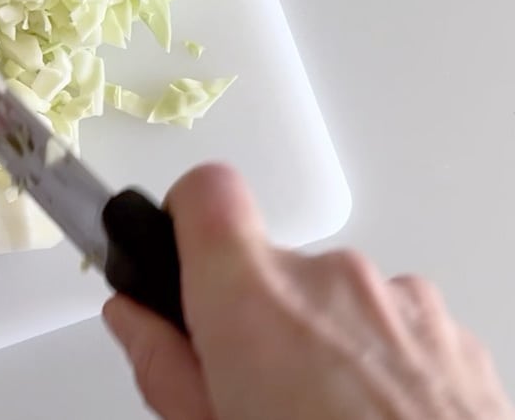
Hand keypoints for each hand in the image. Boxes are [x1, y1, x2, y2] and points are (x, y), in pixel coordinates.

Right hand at [105, 164, 512, 419]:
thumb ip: (163, 365)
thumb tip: (134, 318)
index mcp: (254, 302)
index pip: (207, 191)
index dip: (186, 216)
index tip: (183, 257)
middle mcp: (330, 280)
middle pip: (270, 264)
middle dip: (259, 318)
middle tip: (260, 393)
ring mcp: (399, 301)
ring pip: (336, 299)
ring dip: (325, 344)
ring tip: (328, 418)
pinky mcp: (453, 332)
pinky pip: (393, 325)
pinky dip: (380, 363)